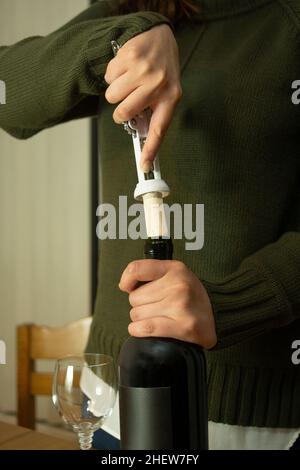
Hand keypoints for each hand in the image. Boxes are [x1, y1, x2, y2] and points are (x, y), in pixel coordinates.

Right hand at [104, 24, 181, 171]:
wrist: (160, 37)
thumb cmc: (162, 71)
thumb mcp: (166, 92)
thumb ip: (154, 113)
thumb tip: (141, 136)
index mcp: (171, 98)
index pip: (159, 130)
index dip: (150, 150)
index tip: (144, 167)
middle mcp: (158, 84)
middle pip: (123, 113)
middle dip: (121, 110)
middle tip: (130, 99)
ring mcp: (143, 70)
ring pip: (112, 97)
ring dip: (116, 91)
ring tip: (130, 81)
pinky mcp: (129, 56)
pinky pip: (109, 77)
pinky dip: (113, 75)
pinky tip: (126, 68)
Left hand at [119, 260, 216, 348]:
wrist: (218, 315)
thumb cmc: (190, 296)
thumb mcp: (174, 274)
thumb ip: (150, 273)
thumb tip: (124, 285)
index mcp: (175, 269)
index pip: (136, 269)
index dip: (127, 280)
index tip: (129, 287)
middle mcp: (179, 285)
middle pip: (134, 298)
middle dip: (141, 305)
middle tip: (157, 307)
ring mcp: (181, 306)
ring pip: (137, 315)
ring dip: (141, 320)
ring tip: (159, 318)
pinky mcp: (183, 326)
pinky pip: (145, 328)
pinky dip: (139, 331)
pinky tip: (146, 329)